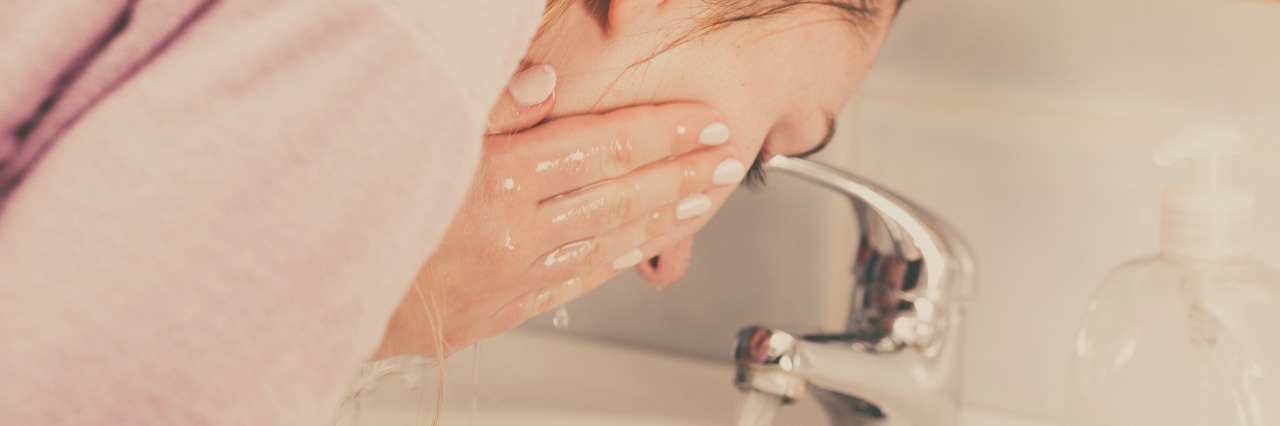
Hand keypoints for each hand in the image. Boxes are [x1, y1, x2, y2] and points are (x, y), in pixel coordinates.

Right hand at [372, 65, 744, 358]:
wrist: (307, 289)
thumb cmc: (352, 206)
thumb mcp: (416, 135)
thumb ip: (488, 105)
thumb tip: (549, 79)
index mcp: (495, 180)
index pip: (603, 146)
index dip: (662, 132)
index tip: (704, 121)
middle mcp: (511, 232)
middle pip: (620, 195)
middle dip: (682, 172)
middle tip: (727, 158)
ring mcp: (508, 277)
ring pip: (607, 241)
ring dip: (663, 217)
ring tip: (703, 197)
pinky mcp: (496, 311)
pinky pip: (573, 282)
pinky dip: (614, 260)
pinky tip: (640, 249)